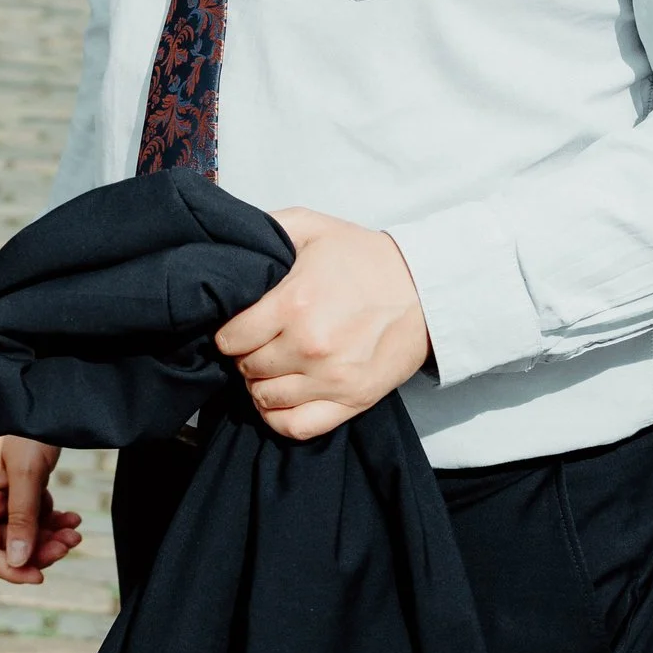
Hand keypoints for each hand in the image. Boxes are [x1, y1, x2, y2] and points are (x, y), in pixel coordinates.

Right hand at [0, 436, 81, 583]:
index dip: (9, 568)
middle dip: (39, 550)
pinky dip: (56, 522)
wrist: (45, 393)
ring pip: (26, 533)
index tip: (40, 576)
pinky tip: (74, 518)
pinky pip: (38, 517)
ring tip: (76, 530)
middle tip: (69, 544)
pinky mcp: (25, 486)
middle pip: (9, 544)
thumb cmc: (28, 426)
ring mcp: (8, 492)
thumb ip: (22, 516)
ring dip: (51, 538)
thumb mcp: (27, 471)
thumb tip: (18, 560)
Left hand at [216, 208, 430, 441]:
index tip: (237, 327)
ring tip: (270, 366)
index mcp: (293, 304)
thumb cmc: (364, 257)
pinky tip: (279, 398)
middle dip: (244, 356)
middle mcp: (309, 347)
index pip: (231, 338)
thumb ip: (266, 228)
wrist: (425, 288)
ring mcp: (332, 379)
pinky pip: (297, 427)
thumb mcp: (312, 226)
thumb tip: (229, 237)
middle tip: (256, 344)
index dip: (228, 332)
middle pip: (247, 368)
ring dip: (259, 384)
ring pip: (266, 398)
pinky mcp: (353, 400)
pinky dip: (278, 417)